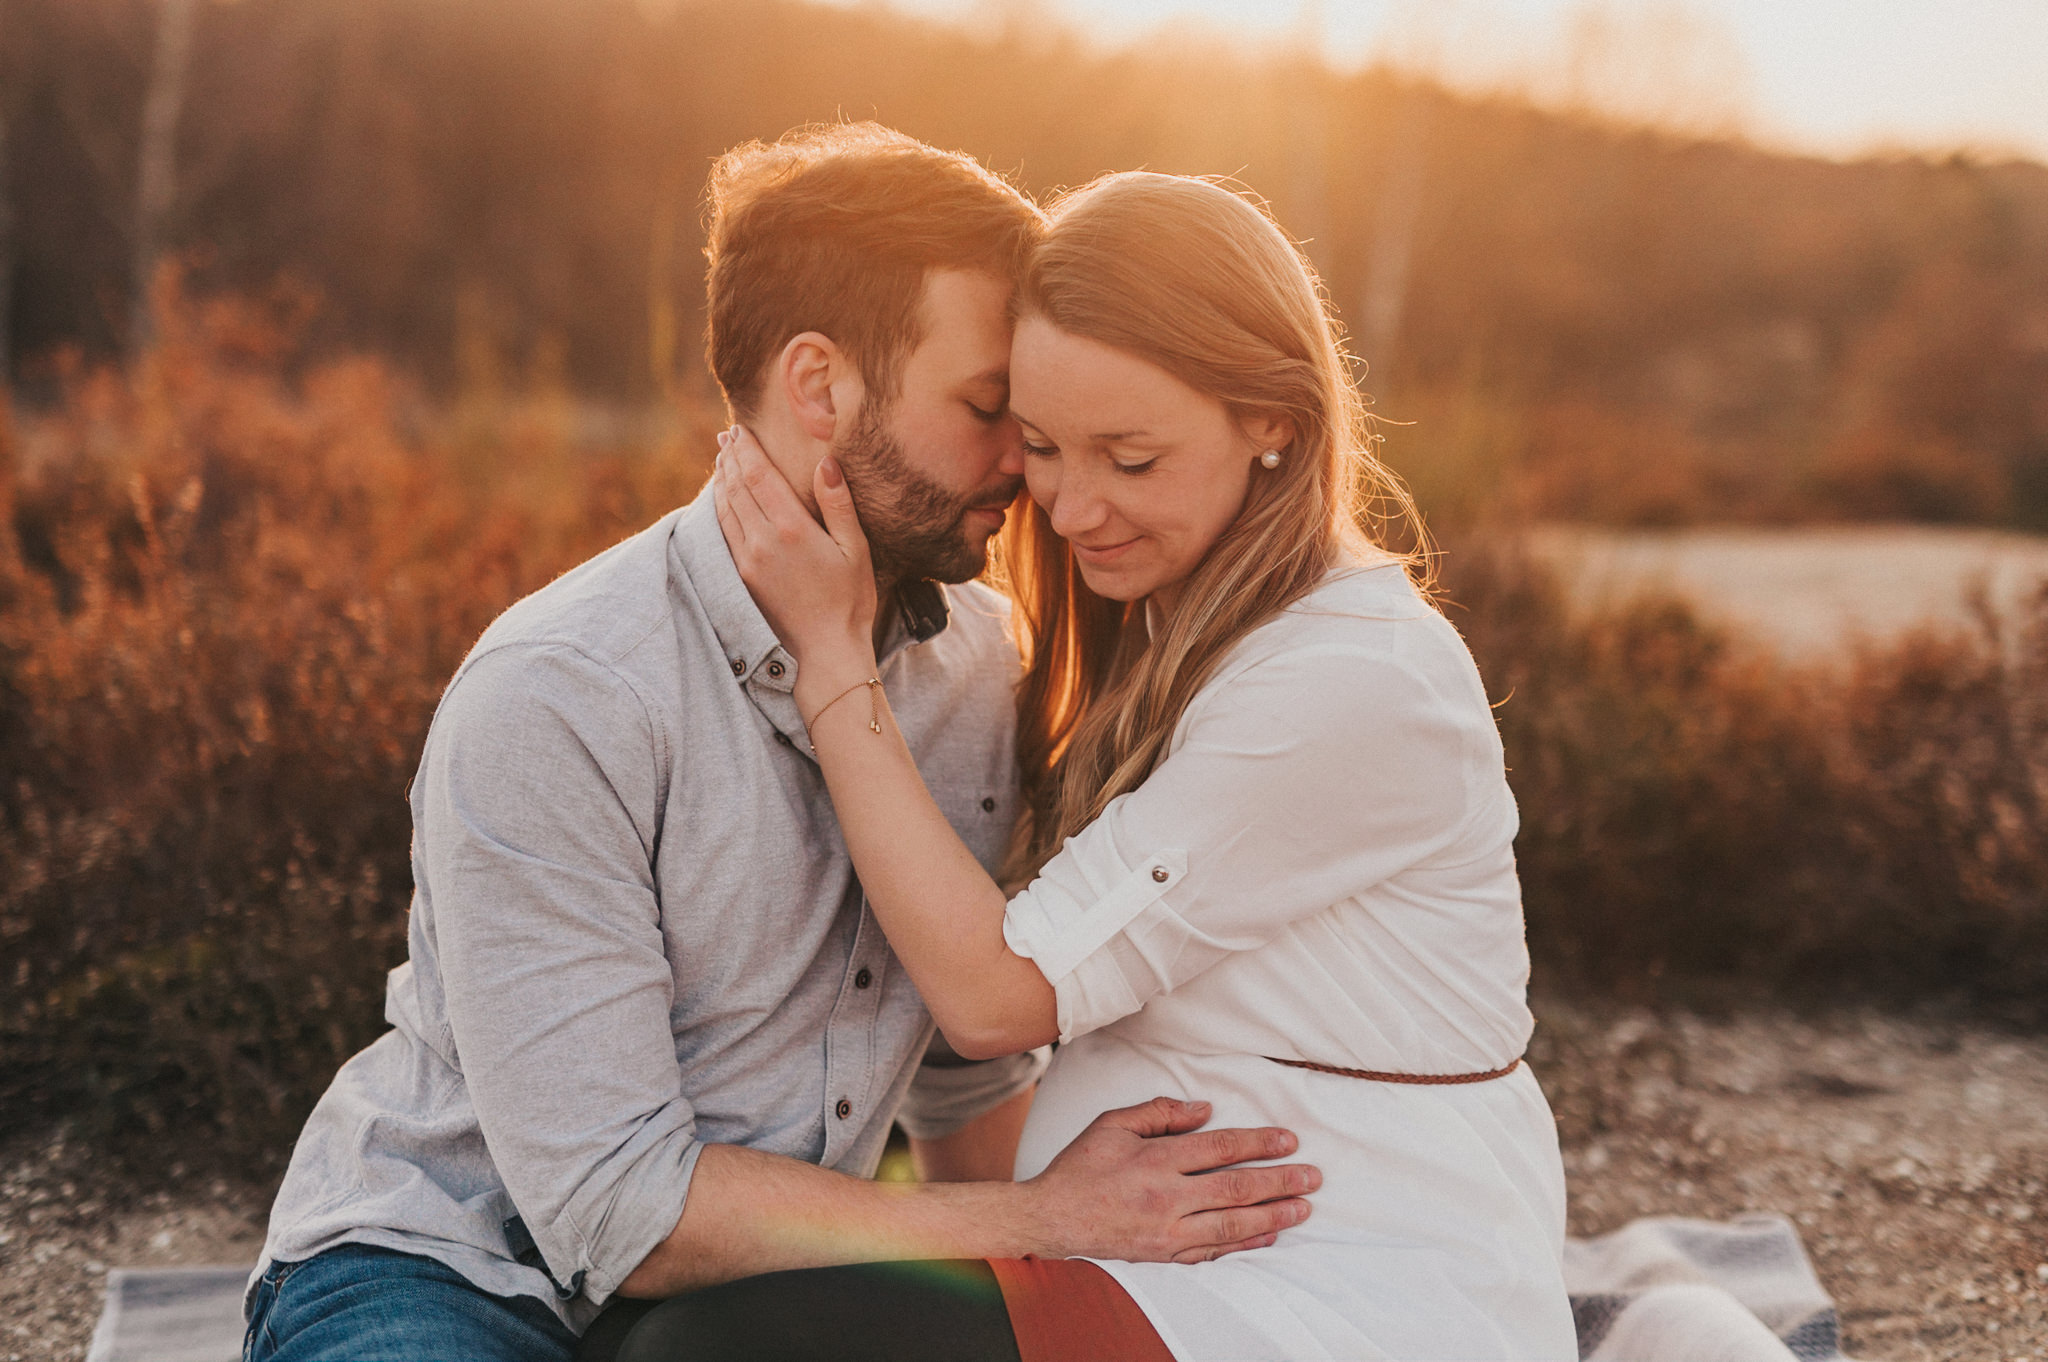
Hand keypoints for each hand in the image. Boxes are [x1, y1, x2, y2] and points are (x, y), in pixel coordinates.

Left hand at [712, 425, 878, 691]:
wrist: (824, 651)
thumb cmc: (850, 600)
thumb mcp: (855, 550)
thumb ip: (838, 504)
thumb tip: (825, 463)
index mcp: (791, 528)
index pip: (758, 475)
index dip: (746, 449)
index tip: (739, 429)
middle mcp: (762, 541)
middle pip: (736, 487)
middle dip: (729, 458)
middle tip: (725, 437)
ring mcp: (748, 560)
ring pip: (725, 508)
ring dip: (721, 480)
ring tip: (721, 460)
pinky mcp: (742, 577)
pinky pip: (724, 531)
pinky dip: (720, 507)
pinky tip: (722, 499)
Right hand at [1022, 1096, 1318, 1263]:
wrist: (1050, 1219)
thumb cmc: (1080, 1167)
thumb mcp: (1112, 1124)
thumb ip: (1159, 1112)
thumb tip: (1204, 1110)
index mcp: (1155, 1160)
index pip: (1220, 1148)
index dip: (1258, 1143)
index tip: (1288, 1141)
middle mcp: (1166, 1198)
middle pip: (1236, 1188)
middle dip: (1280, 1181)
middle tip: (1312, 1176)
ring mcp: (1167, 1231)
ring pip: (1231, 1223)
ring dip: (1273, 1215)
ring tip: (1303, 1207)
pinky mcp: (1164, 1254)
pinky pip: (1213, 1250)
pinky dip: (1244, 1243)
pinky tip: (1268, 1235)